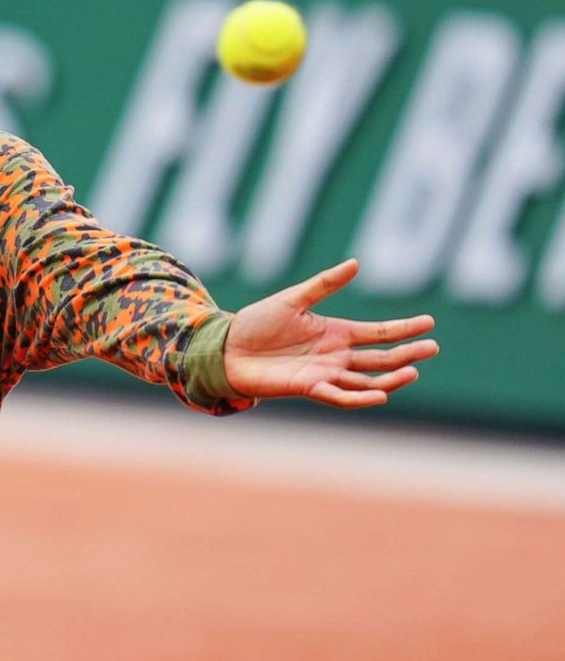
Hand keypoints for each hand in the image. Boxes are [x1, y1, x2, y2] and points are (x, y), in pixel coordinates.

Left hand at [223, 258, 437, 408]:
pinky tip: (380, 394)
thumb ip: (324, 284)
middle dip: (407, 354)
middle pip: (380, 358)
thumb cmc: (256, 323)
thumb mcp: (293, 299)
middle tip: (432, 348)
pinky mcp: (308, 387)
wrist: (227, 348)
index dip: (404, 329)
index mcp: (336, 332)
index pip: (379, 333)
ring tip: (413, 372)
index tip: (429, 323)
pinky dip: (359, 397)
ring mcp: (325, 373)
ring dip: (390, 379)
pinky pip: (339, 395)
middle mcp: (336, 355)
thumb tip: (356, 263)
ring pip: (367, 380)